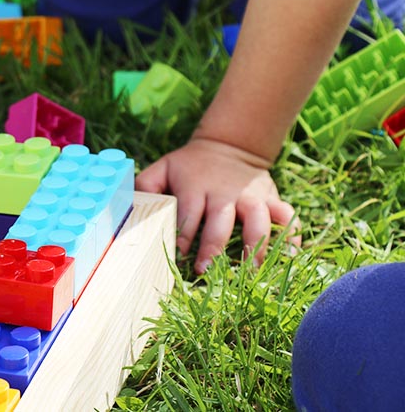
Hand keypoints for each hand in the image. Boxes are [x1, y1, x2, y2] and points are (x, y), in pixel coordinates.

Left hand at [135, 136, 299, 272]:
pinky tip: (289, 259)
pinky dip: (291, 238)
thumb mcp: (164, 167)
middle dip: (213, 248)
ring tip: (249, 273)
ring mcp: (253, 196)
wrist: (229, 145)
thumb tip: (128, 206)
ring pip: (260, 223)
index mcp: (197, 186)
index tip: (180, 258)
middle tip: (205, 272)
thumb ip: (145, 185)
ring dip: (255, 249)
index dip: (184, 237)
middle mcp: (226, 192)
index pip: (189, 214)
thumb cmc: (189, 166)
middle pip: (222, 222)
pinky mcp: (272, 199)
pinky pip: (288, 218)